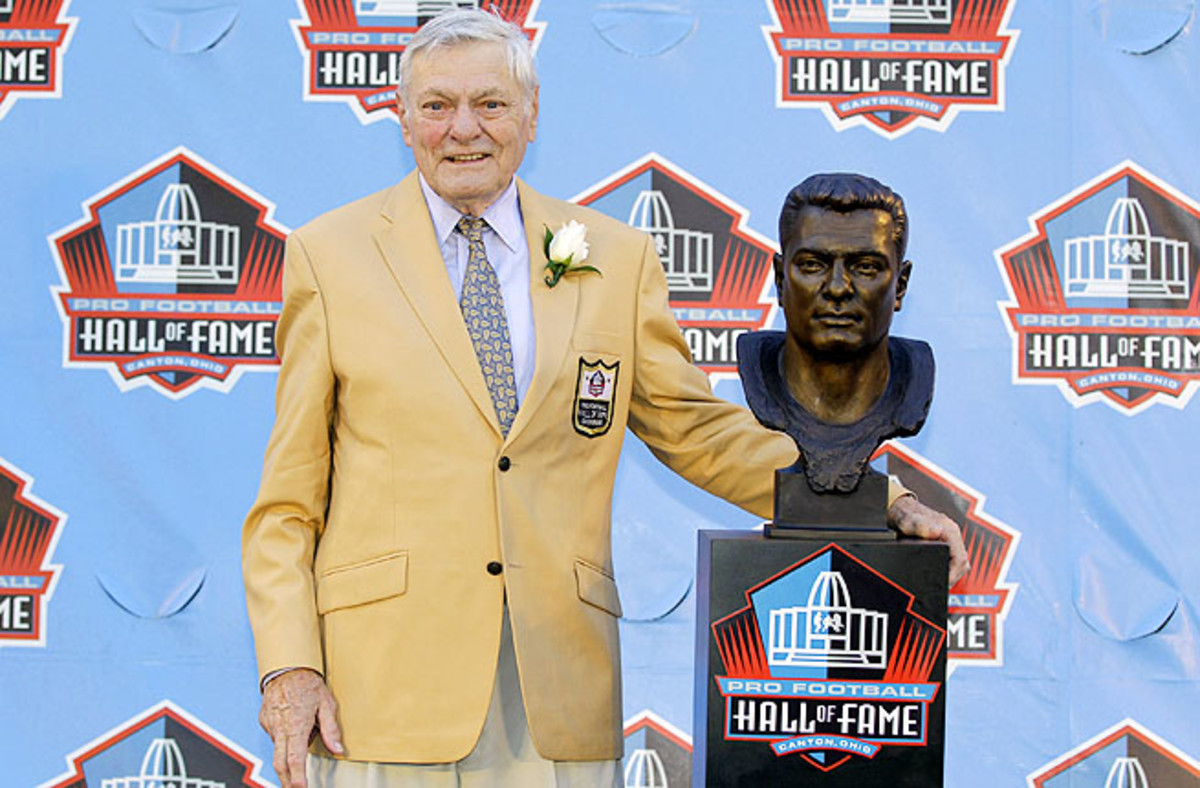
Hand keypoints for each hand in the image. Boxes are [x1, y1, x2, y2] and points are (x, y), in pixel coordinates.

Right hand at [259, 668, 343, 787]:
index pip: (295, 759)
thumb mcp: (327, 703)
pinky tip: (294, 724)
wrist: (286, 666)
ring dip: (289, 753)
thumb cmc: (308, 683)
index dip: (297, 777)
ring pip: (278, 748)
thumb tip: (338, 749)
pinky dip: (285, 738)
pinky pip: (275, 736)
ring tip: (305, 730)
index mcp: (296, 725)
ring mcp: (270, 725)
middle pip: (280, 763)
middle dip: (287, 780)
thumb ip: (331, 729)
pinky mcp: (264, 721)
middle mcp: (280, 728)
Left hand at [886, 494, 969, 585]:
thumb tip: (935, 531)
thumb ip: (919, 525)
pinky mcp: (944, 543)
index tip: (944, 584)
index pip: (961, 558)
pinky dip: (947, 569)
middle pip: (962, 563)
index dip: (954, 574)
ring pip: (959, 562)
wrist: (898, 508)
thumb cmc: (903, 513)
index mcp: (949, 530)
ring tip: (940, 585)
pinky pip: (952, 560)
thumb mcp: (908, 520)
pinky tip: (938, 576)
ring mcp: (949, 539)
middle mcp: (952, 534)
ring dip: (952, 574)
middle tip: (940, 588)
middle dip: (954, 577)